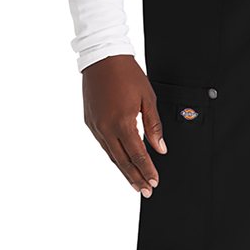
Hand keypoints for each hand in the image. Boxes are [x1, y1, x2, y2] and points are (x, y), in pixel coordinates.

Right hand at [81, 54, 166, 197]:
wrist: (102, 58)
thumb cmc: (127, 74)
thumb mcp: (148, 98)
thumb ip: (154, 126)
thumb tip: (160, 148)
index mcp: (123, 122)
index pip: (138, 155)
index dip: (147, 170)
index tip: (154, 181)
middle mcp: (106, 128)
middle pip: (123, 161)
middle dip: (135, 177)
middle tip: (145, 190)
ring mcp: (96, 126)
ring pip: (111, 155)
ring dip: (123, 170)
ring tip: (134, 182)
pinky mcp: (90, 122)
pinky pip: (103, 144)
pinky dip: (113, 155)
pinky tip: (121, 161)